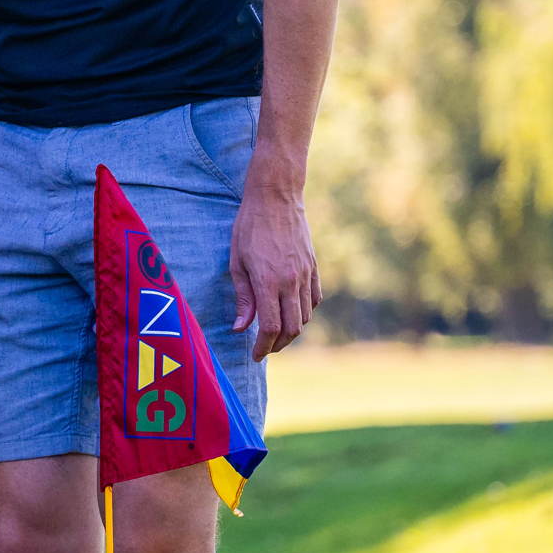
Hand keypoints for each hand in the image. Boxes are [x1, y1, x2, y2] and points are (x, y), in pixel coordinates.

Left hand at [230, 182, 318, 359]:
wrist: (276, 198)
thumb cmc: (249, 228)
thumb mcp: (237, 262)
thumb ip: (243, 298)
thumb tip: (241, 328)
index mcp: (268, 281)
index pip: (270, 327)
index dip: (263, 347)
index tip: (256, 355)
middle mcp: (290, 281)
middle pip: (291, 328)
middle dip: (278, 345)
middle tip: (265, 349)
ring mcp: (305, 274)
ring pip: (305, 316)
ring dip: (292, 331)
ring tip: (276, 334)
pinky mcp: (314, 267)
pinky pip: (315, 299)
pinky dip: (305, 312)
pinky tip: (292, 313)